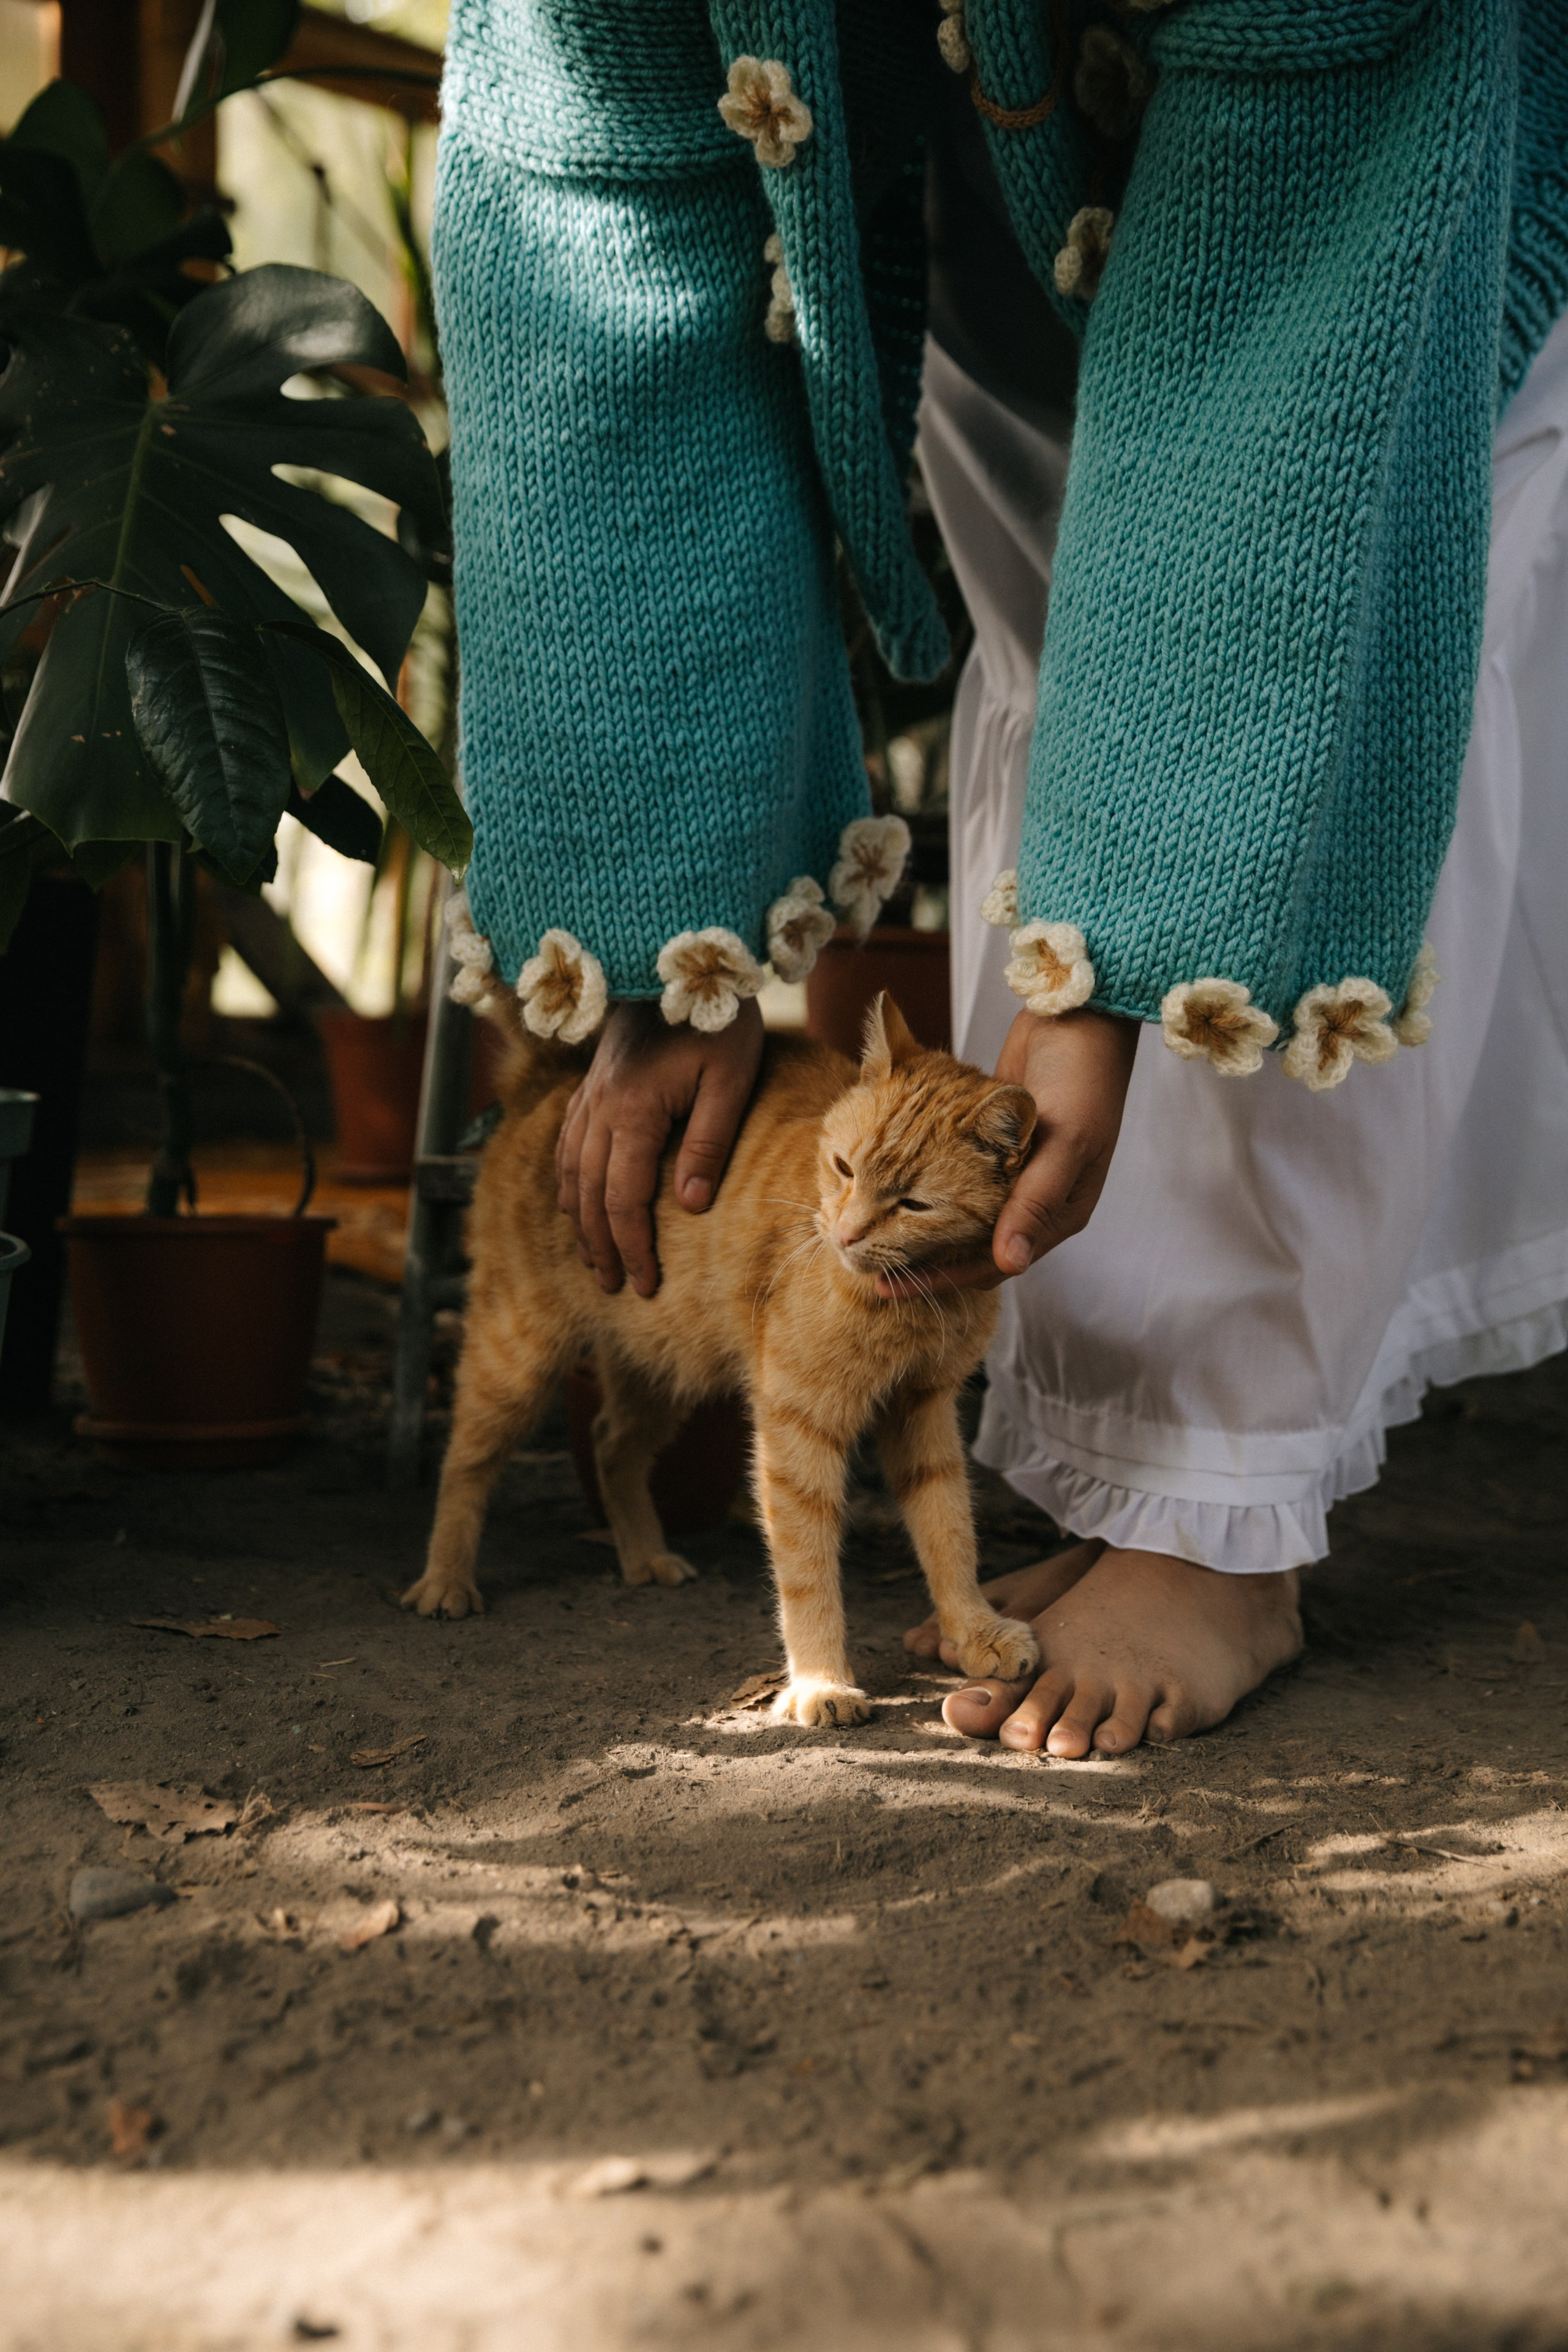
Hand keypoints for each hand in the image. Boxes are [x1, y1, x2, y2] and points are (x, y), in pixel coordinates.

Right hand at [556, 997, 764, 1296]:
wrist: (675, 952)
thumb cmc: (715, 1015)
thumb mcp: (729, 1077)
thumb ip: (709, 1140)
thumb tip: (691, 1205)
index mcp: (632, 1111)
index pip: (623, 1200)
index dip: (632, 1248)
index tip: (645, 1285)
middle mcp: (599, 1107)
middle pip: (590, 1195)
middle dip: (602, 1247)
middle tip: (616, 1287)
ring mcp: (590, 1094)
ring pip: (571, 1172)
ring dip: (580, 1221)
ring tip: (594, 1258)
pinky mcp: (593, 1082)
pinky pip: (569, 1143)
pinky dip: (571, 1182)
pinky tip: (577, 1199)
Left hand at [878, 1005, 1137, 1298]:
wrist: (1081, 1016)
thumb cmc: (1082, 1077)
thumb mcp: (1065, 1141)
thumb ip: (1034, 1201)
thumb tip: (1010, 1262)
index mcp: (1059, 1212)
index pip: (995, 1262)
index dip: (944, 1278)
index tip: (892, 1284)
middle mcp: (1036, 1199)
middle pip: (973, 1247)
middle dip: (924, 1261)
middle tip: (869, 1267)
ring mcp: (1015, 1172)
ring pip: (961, 1217)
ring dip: (920, 1229)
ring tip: (873, 1236)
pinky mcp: (995, 1145)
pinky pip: (956, 1179)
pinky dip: (925, 1189)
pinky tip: (891, 1189)